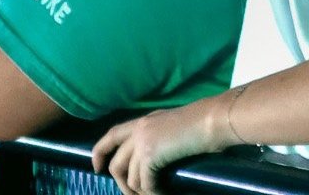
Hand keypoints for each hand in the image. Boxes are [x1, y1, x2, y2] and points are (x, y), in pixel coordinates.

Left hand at [92, 98, 231, 194]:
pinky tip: (164, 193)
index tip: (97, 168)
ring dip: (142, 192)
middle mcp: (138, 130)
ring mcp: (142, 143)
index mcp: (142, 121)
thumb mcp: (171, 125)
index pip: (111, 135)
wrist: (210, 121)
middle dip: (122, 185)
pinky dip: (154, 193)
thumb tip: (152, 159)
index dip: (99, 152)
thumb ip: (157, 136)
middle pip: (116, 164)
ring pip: (130, 179)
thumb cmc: (201, 122)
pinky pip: (145, 184)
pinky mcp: (150, 157)